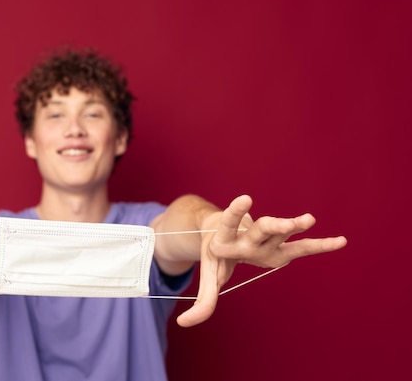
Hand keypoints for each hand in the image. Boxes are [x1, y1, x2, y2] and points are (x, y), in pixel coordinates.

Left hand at [176, 195, 346, 326]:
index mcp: (225, 240)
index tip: (245, 198)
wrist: (222, 232)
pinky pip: (301, 246)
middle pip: (261, 228)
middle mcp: (248, 236)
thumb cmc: (216, 255)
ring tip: (309, 219)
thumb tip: (183, 324)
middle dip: (274, 226)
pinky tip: (341, 242)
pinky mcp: (279, 244)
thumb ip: (202, 301)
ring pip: (280, 231)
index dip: (236, 212)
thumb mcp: (208, 277)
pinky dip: (319, 245)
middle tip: (285, 223)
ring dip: (293, 226)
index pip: (229, 221)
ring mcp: (265, 238)